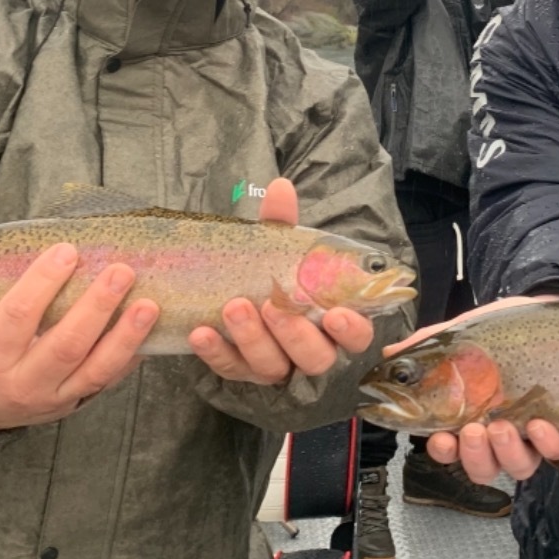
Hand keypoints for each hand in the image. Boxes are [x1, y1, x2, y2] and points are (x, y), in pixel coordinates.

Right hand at [0, 243, 159, 429]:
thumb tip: (40, 247)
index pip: (17, 317)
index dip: (42, 283)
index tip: (67, 252)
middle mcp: (20, 384)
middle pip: (65, 345)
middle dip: (96, 306)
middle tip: (121, 272)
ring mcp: (51, 399)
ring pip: (95, 369)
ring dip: (125, 335)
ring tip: (148, 305)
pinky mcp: (74, 404)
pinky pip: (107, 381)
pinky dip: (130, 356)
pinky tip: (149, 332)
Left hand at [190, 178, 375, 383]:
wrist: (235, 298)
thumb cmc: (276, 275)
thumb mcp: (280, 250)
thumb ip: (282, 224)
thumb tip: (280, 187)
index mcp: (334, 324)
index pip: (358, 337)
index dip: (351, 331)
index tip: (336, 314)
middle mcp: (310, 351)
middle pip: (314, 358)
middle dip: (293, 333)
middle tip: (272, 305)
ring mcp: (276, 365)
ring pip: (272, 365)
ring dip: (252, 339)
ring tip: (233, 307)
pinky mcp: (241, 371)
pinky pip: (230, 368)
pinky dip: (216, 353)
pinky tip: (200, 333)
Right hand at [386, 294, 558, 483]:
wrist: (546, 311)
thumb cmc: (502, 330)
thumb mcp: (463, 333)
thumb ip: (427, 346)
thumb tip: (389, 352)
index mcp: (469, 416)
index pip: (449, 447)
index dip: (443, 452)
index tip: (441, 439)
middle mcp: (497, 433)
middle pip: (482, 466)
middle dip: (474, 455)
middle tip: (471, 431)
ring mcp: (529, 435)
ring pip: (515, 467)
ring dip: (506, 453)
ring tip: (502, 426)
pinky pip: (553, 451)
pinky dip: (546, 444)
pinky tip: (541, 423)